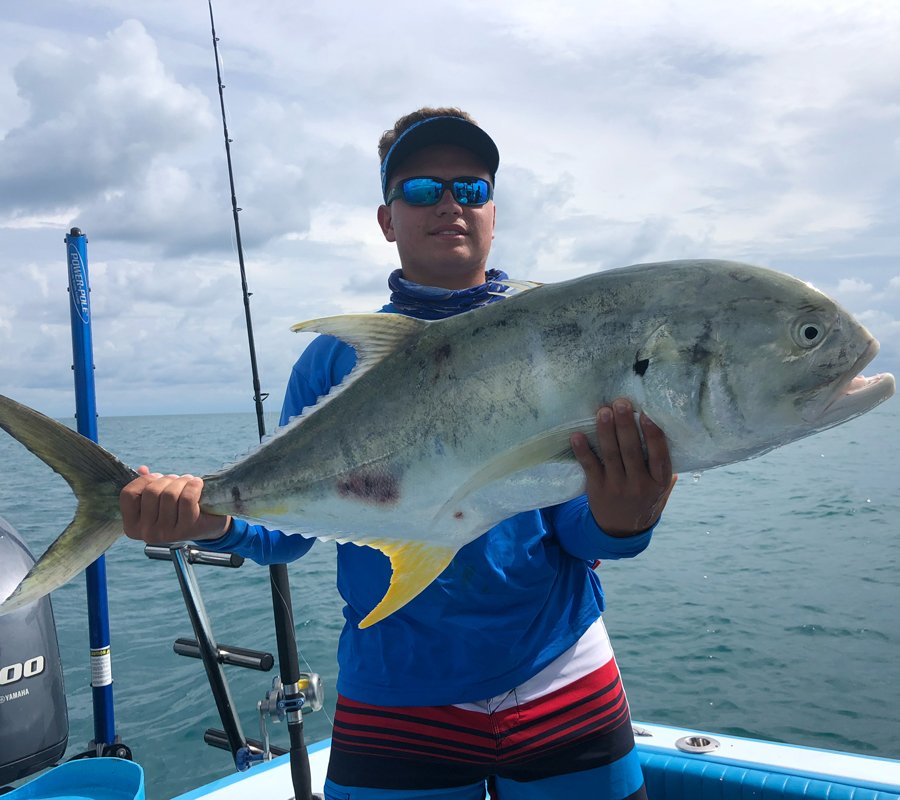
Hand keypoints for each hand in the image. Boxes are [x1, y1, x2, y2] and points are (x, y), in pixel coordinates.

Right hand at [120, 466, 229, 543]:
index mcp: (132, 526)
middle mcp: (147, 533)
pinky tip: (198, 484)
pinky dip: (193, 486)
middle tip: (177, 481)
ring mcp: (166, 534)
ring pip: (170, 494)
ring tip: (189, 482)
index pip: (128, 494)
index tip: (158, 478)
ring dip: (182, 482)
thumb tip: (142, 469)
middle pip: (151, 491)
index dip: (144, 480)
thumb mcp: (159, 500)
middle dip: (167, 479)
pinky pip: (187, 498)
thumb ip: (147, 486)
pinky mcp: (186, 529)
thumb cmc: (179, 509)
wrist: (208, 525)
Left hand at [570, 398, 676, 535]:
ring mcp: (617, 487)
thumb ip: (664, 464)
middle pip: (632, 451)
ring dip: (606, 432)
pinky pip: (590, 466)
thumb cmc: (645, 499)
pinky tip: (577, 435)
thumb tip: (665, 428)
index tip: (648, 413)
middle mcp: (639, 485)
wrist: (622, 530)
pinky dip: (583, 450)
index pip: (659, 455)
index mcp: (659, 482)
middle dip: (626, 425)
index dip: (653, 434)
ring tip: (603, 411)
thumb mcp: (663, 488)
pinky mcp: (597, 488)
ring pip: (611, 455)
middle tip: (621, 403)